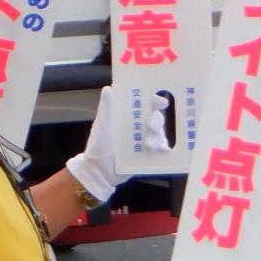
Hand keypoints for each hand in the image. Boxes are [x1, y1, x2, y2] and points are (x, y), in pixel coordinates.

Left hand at [68, 88, 173, 203]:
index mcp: (127, 116)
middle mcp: (137, 127)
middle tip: (151, 126)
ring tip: (148, 145)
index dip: (154, 101)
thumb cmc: (98, 146)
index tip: (159, 102)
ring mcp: (144, 141)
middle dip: (157, 121)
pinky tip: (159, 151)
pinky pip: (161, 150)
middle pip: (156, 119)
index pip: (145, 104)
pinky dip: (162, 149)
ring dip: (158, 137)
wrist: (99, 172)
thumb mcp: (102, 126)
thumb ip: (107, 108)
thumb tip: (109, 88)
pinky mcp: (147, 155)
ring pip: (160, 134)